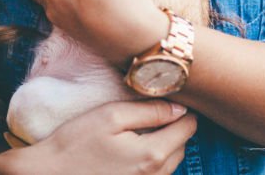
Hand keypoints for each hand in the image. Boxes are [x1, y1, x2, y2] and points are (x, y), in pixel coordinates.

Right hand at [0, 100, 196, 174]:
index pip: (188, 127)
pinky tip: (131, 150)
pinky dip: (151, 160)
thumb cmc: (76, 142)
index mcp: (153, 154)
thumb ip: (150, 110)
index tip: (171, 98)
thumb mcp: (112, 116)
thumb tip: (180, 107)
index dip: (183, 109)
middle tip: (154, 111)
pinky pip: (156, 174)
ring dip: (164, 144)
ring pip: (171, 162)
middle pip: (182, 145)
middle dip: (174, 127)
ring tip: (141, 130)